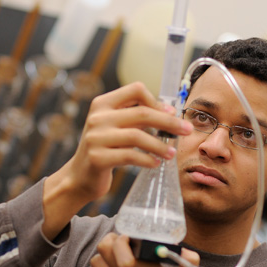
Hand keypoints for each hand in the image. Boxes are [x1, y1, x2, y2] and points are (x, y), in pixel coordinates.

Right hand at [41, 83, 192, 238]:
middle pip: (142, 113)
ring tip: (171, 154)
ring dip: (160, 145)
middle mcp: (97, 118)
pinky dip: (147, 160)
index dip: (156, 100)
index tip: (170, 112)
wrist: (79, 177)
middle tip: (186, 130)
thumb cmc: (104, 150)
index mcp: (102, 104)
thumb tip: (169, 111)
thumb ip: (134, 117)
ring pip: (138, 136)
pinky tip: (155, 163)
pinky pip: (130, 156)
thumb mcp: (114, 127)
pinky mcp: (97, 158)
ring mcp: (95, 138)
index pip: (135, 90)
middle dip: (169, 122)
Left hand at [90, 233, 199, 266]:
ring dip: (105, 258)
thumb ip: (189, 263)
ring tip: (116, 260)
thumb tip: (186, 249)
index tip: (131, 239)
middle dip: (111, 241)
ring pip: (96, 262)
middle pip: (104, 248)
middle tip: (120, 244)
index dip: (124, 237)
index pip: (122, 244)